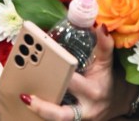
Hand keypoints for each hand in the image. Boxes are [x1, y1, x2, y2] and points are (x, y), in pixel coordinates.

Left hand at [20, 27, 137, 119]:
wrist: (115, 102)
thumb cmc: (106, 80)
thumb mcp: (106, 63)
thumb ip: (104, 45)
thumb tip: (101, 26)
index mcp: (91, 91)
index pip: (72, 83)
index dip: (59, 75)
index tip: (46, 67)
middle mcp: (83, 108)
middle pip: (60, 112)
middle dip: (42, 103)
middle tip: (24, 94)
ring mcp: (76, 117)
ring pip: (55, 119)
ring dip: (38, 110)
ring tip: (22, 98)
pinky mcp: (69, 120)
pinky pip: (53, 118)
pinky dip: (40, 110)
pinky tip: (26, 101)